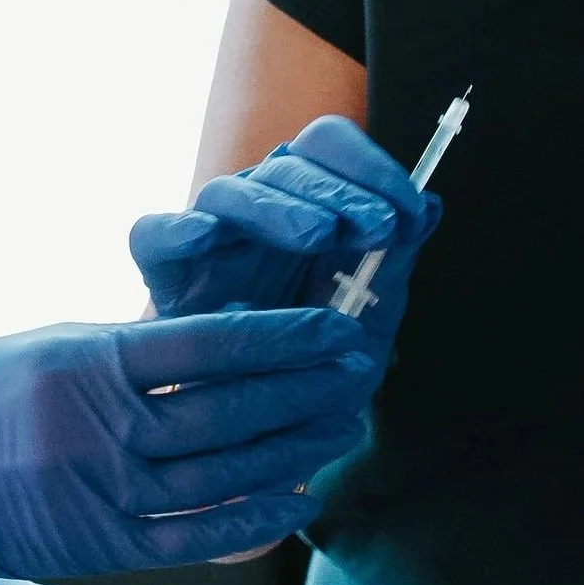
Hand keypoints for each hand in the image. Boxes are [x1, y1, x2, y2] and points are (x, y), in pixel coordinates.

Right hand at [0, 310, 377, 584]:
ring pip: (225, 470)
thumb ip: (138, 349)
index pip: (210, 344)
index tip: (333, 325)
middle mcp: (104, 431)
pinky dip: (255, 518)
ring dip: (296, 448)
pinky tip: (300, 496)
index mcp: (91, 364)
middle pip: (231, 408)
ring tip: (345, 422)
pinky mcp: (107, 547)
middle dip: (307, 388)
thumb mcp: (59, 343)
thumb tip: (226, 341)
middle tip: (361, 368)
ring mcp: (107, 494)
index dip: (282, 336)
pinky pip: (198, 537)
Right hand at [128, 117, 441, 358]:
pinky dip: (177, 229)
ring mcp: (209, 238)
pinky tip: (204, 237)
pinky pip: (153, 234)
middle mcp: (258, 211)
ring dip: (279, 206)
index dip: (370, 167)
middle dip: (340, 190)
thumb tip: (429, 206)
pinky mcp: (166, 272)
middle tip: (378, 226)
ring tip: (318, 235)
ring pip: (230, 192)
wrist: (265, 436)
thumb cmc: (315, 369)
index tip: (407, 211)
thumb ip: (395, 262)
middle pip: (287, 165)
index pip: (328, 148)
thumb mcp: (368, 319)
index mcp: (308, 205)